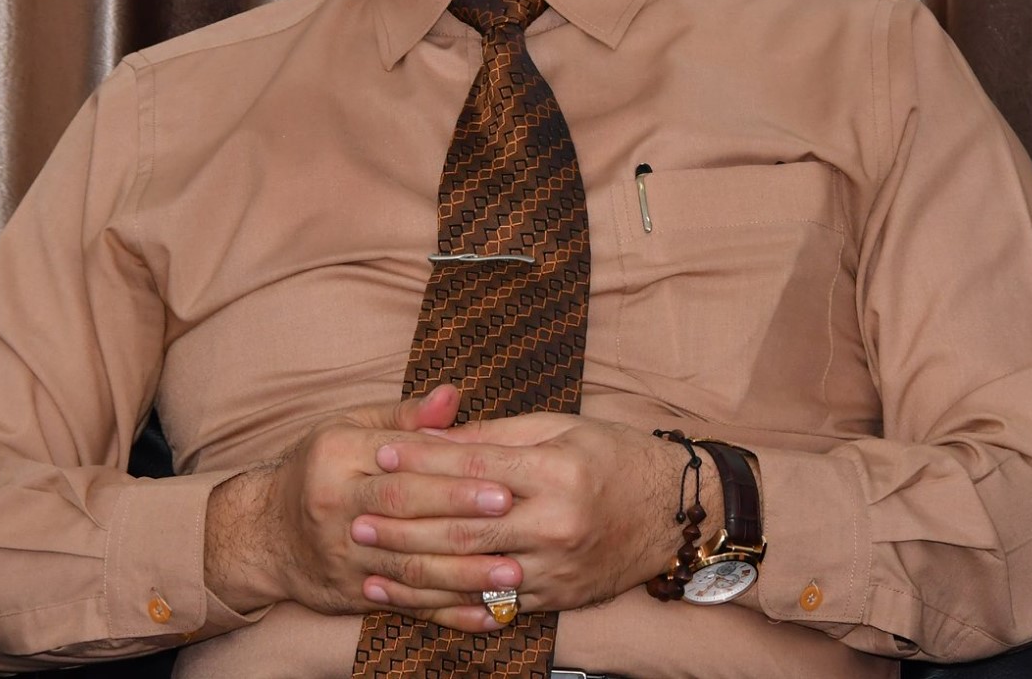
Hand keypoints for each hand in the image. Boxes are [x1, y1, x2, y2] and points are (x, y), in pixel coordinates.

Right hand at [204, 385, 523, 630]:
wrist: (263, 533)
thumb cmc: (320, 467)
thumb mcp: (351, 428)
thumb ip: (406, 416)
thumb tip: (454, 395)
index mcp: (338, 456)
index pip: (402, 464)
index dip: (452, 473)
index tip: (500, 477)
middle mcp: (335, 506)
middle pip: (404, 512)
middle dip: (460, 515)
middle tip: (511, 515)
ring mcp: (342, 555)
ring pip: (407, 566)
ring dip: (463, 574)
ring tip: (512, 573)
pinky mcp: (351, 593)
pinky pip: (405, 605)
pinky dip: (449, 614)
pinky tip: (488, 615)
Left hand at [354, 413, 699, 615]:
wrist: (676, 514)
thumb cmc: (617, 457)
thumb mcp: (561, 427)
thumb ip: (496, 435)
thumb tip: (434, 434)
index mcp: (557, 470)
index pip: (474, 467)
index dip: (422, 460)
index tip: (379, 454)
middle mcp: (556, 523)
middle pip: (464, 525)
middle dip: (403, 523)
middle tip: (355, 518)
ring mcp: (556, 567)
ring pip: (471, 573)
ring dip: (414, 572)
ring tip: (368, 564)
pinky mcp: (556, 597)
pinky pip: (493, 605)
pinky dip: (448, 604)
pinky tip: (413, 599)